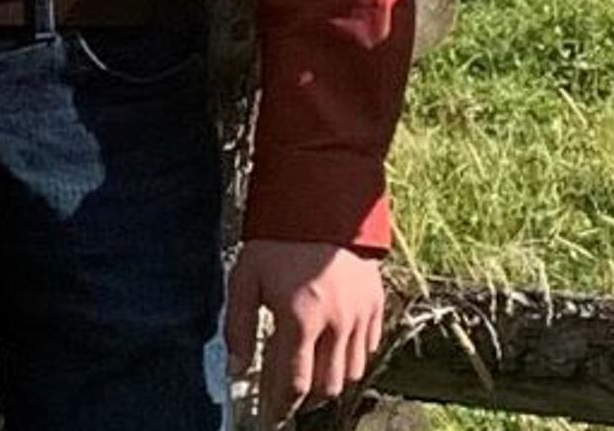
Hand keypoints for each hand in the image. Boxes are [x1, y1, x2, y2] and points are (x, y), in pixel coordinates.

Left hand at [227, 239, 385, 424]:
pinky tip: (332, 349)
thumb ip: (238, 328)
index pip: (295, 382)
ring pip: (352, 371)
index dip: (283, 405)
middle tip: (288, 396)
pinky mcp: (377, 304)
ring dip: (330, 380)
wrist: (320, 204)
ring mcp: (361, 315)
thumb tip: (236, 369)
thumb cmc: (277, 240)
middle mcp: (337, 323)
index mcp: (301, 318)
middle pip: (328, 385)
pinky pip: (369, 348)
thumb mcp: (244, 279)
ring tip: (310, 374)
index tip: (273, 414)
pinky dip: (351, 357)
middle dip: (306, 398)